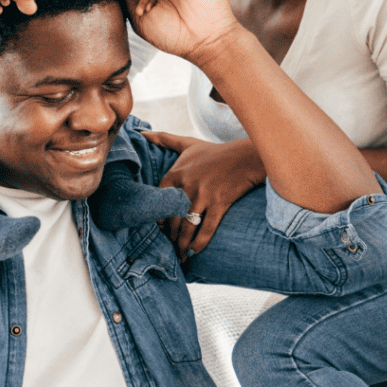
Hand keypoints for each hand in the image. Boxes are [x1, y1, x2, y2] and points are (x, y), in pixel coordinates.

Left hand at [143, 131, 266, 256]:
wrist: (244, 156)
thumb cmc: (215, 152)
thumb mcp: (187, 144)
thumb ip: (163, 139)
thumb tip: (141, 132)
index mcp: (177, 173)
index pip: (159, 201)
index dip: (158, 217)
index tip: (159, 229)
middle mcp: (187, 185)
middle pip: (172, 217)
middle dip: (170, 235)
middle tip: (170, 247)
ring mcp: (203, 195)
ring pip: (188, 226)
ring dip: (182, 243)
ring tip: (181, 254)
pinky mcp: (220, 203)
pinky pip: (207, 228)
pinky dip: (200, 242)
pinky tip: (196, 251)